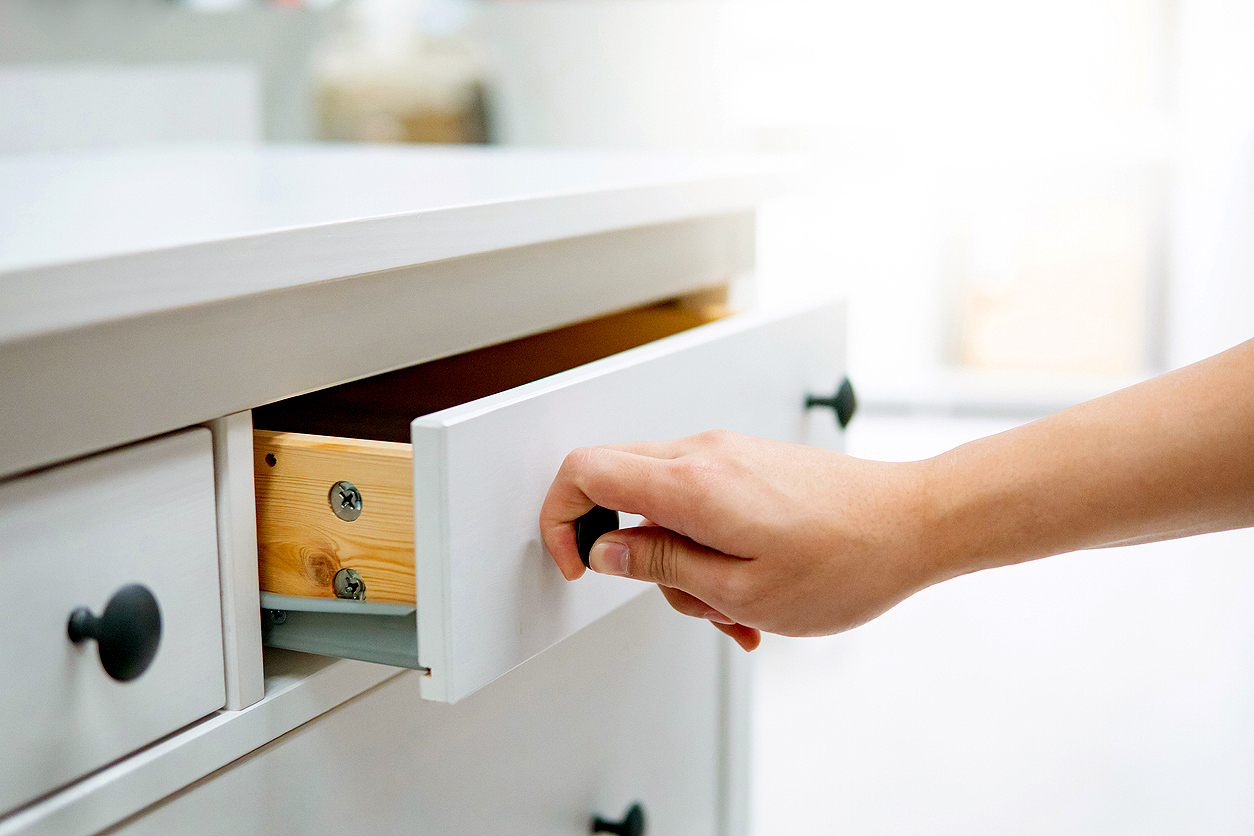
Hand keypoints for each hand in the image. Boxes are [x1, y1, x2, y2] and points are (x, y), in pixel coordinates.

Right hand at [539, 430, 942, 650]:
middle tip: (677, 596)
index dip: (561, 518)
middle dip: (633, 554)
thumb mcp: (740, 589)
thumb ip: (660, 564)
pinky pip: (700, 502)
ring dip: (682, 562)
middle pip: (617, 485)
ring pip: (662, 504)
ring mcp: (728, 453)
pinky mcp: (749, 463)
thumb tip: (605, 548)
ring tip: (735, 606)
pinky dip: (709, 547)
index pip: (584, 470)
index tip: (577, 563)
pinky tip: (752, 588)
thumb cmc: (846, 561)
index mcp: (691, 483)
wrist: (915, 524)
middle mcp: (704, 454)